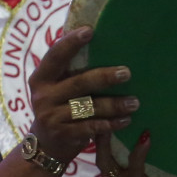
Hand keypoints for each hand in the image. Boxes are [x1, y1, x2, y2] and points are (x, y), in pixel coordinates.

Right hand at [27, 27, 136, 162]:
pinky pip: (91, 127)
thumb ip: (69, 71)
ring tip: (135, 102)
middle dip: (105, 77)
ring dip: (114, 104)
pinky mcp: (63, 134)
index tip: (90, 31)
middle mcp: (43, 96)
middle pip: (79, 83)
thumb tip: (100, 42)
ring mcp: (52, 116)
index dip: (70, 42)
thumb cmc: (59, 107)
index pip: (55, 56)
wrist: (46, 145)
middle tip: (127, 72)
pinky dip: (111, 124)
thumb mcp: (56, 87)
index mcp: (41, 78)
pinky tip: (126, 120)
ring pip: (89, 107)